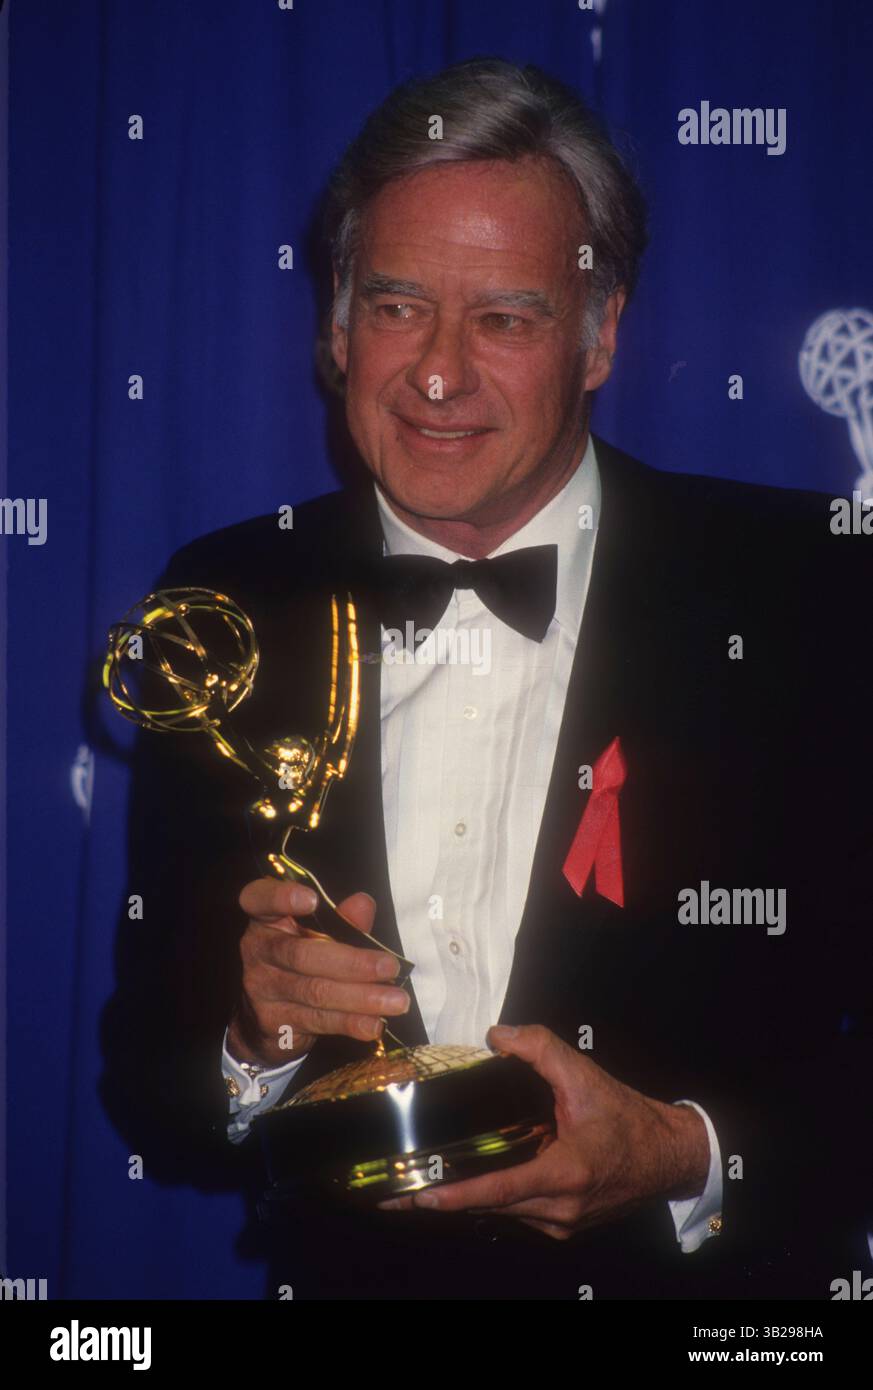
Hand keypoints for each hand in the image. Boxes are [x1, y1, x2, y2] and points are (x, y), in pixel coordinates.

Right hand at [226, 879, 408, 1066]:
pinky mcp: (273, 1022)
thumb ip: (340, 920)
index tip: (312, 899)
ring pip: (315, 992)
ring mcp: (262, 988)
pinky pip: (318, 1020)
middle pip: (302, 955)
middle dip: (352, 963)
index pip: (260, 899)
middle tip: (390, 967)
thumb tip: (363, 904)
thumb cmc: (301, 960)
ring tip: (396, 1000)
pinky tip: (374, 1024)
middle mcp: (258, 950)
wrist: (264, 1018)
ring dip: (361, 998)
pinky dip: (350, 1022)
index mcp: (266, 919)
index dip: (282, 897)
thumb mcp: (317, 934)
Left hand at [379, 1023, 709, 1238]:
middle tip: (393, 1194)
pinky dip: (491, 1198)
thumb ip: (540, 1049)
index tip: (417, 1193)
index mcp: (565, 1173)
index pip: (497, 1189)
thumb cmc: (627, 1118)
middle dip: (439, 1200)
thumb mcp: (585, 1076)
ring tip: (417, 1187)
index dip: (454, 1192)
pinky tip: (467, 1181)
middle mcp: (559, 1208)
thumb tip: (497, 1036)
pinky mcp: (562, 1226)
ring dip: (464, 1199)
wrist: (667, 1156)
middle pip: (487, 1206)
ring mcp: (560, 1223)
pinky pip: (516, 1213)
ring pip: (498, 1213)